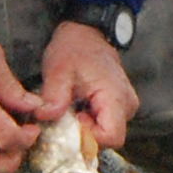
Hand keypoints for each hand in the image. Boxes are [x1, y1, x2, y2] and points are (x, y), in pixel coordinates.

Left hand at [39, 20, 140, 152]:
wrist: (86, 33)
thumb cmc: (74, 49)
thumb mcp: (58, 71)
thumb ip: (54, 97)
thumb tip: (45, 116)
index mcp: (115, 97)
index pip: (111, 137)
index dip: (89, 137)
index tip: (72, 121)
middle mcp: (127, 105)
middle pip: (109, 138)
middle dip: (85, 133)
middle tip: (67, 115)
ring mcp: (125, 106)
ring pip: (107, 132)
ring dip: (86, 127)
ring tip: (72, 108)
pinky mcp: (120, 106)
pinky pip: (106, 124)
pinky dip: (90, 121)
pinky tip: (77, 107)